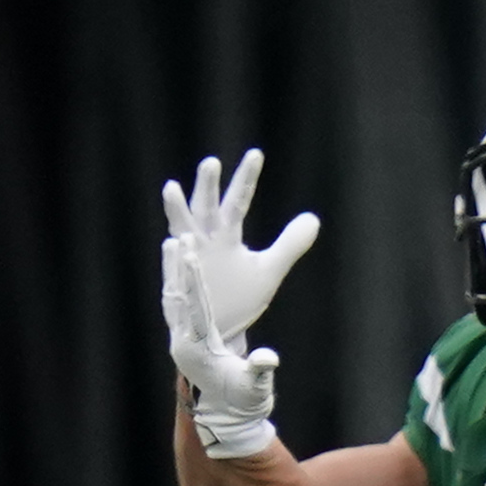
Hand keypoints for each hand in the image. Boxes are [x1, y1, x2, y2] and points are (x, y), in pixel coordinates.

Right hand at [158, 150, 319, 344]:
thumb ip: (290, 243)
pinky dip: (175, 253)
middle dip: (207, 186)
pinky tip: (174, 238)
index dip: (247, 179)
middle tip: (212, 162)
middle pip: (206, 207)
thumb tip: (313, 218)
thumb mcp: (270, 267)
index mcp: (226, 235)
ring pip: (182, 229)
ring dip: (177, 210)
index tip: (256, 154)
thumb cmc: (242, 296)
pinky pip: (177, 266)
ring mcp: (190, 260)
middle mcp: (205, 242)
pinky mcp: (181, 283)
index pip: (239, 201)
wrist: (222, 332)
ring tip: (171, 187)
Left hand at [162, 236, 281, 462]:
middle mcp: (183, 343)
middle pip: (177, 298)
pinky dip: (176, 284)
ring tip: (173, 242)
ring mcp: (179, 341)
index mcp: (200, 350)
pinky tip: (177, 268)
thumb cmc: (245, 402)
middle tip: (178, 237)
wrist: (228, 418)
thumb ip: (260, 371)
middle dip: (178, 267)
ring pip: (172, 299)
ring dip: (172, 271)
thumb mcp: (257, 388)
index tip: (193, 255)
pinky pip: (176, 307)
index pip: (196, 308)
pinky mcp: (182, 340)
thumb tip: (266, 358)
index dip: (195, 280)